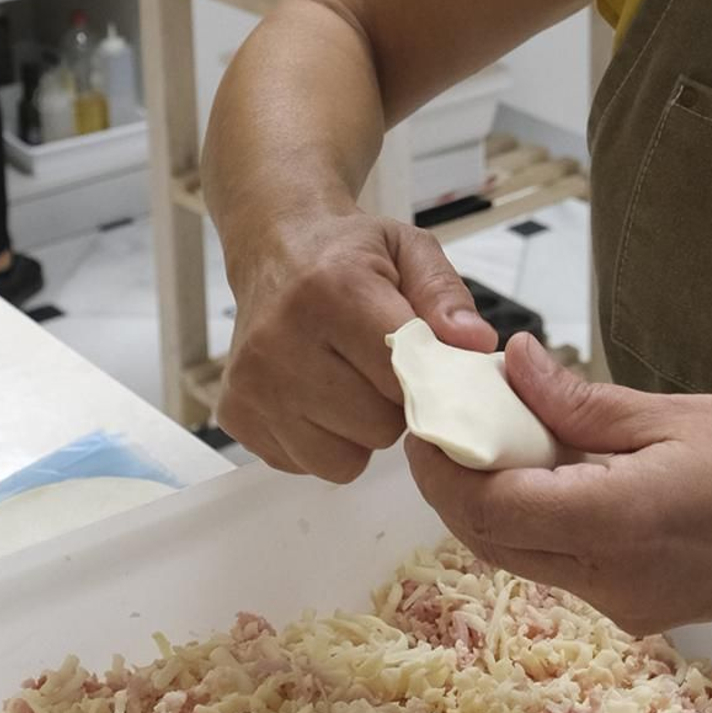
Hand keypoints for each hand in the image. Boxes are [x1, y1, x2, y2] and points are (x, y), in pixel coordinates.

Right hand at [217, 210, 496, 480]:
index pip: (403, 376)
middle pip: (376, 426)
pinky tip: (318, 396)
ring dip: (359, 432)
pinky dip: (324, 441)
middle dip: (393, 407)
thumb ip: (446, 296)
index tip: (426, 364)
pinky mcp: (236, 414)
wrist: (275, 248)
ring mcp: (253, 383)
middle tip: (383, 371)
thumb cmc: (350, 254)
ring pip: (342, 459)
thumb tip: (475, 345)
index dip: (426, 379)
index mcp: (332, 290)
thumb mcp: (410, 249)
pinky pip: (306, 464)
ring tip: (351, 383)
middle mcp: (280, 339)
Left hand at [403, 335, 711, 632]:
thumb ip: (582, 401)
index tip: (428, 411)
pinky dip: (537, 516)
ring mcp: (623, 604)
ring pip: (520, 556)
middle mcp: (610, 582)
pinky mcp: (637, 608)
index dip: (443, 464)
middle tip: (445, 416)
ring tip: (497, 430)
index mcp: (619, 524)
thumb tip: (511, 364)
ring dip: (493, 499)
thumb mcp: (676, 414)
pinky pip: (561, 563)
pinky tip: (552, 466)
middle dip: (453, 482)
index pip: (490, 508)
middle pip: (490, 541)